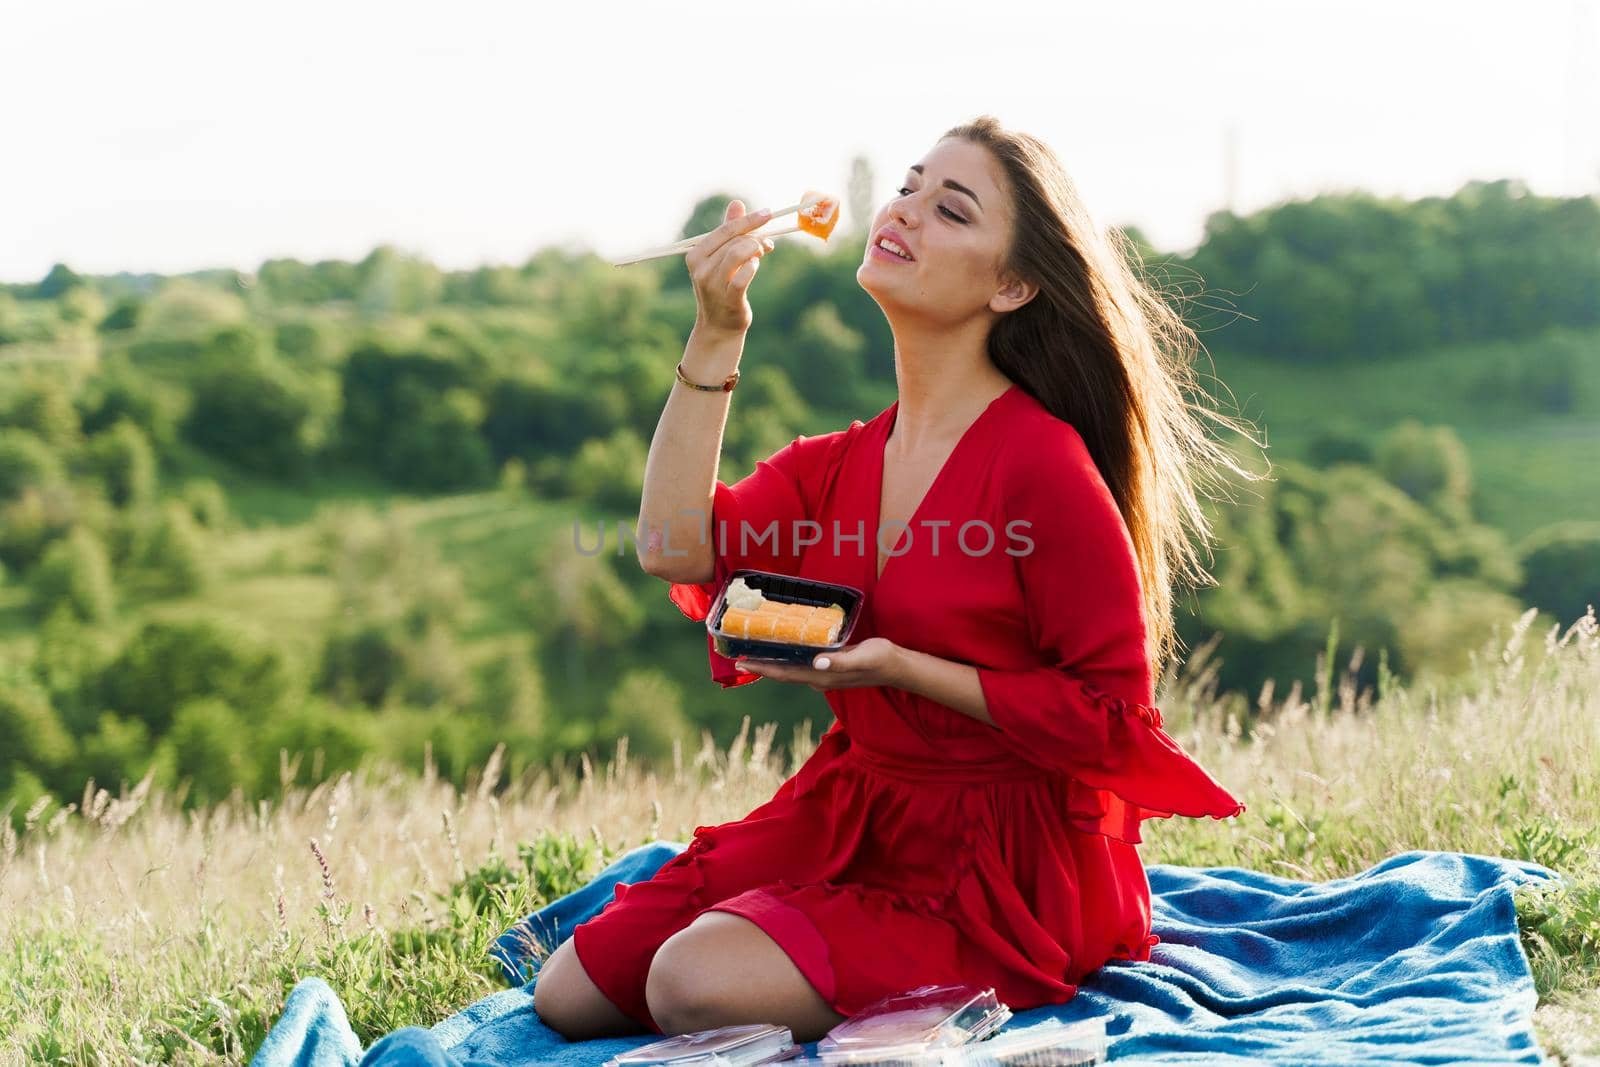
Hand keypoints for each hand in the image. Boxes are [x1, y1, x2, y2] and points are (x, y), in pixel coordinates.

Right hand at [687, 199, 777, 335]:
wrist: (718, 327)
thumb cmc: (722, 288)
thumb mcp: (721, 258)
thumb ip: (729, 232)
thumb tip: (737, 203)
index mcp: (696, 254)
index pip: (725, 229)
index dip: (748, 220)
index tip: (768, 213)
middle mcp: (700, 268)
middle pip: (734, 241)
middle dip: (756, 237)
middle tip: (768, 243)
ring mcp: (712, 284)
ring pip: (739, 253)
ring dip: (757, 249)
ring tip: (763, 253)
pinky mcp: (728, 298)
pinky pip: (743, 276)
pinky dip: (753, 267)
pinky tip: (755, 266)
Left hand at [735, 638, 903, 691]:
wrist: (897, 666)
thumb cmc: (881, 659)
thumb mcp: (863, 656)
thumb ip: (840, 661)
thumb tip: (817, 663)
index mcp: (822, 676)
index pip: (785, 674)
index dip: (763, 669)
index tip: (742, 664)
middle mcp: (818, 678)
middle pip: (783, 673)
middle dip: (761, 666)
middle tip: (738, 658)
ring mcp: (823, 674)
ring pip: (790, 670)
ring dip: (772, 663)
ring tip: (754, 653)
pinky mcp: (828, 667)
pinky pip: (800, 664)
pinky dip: (787, 658)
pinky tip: (782, 649)